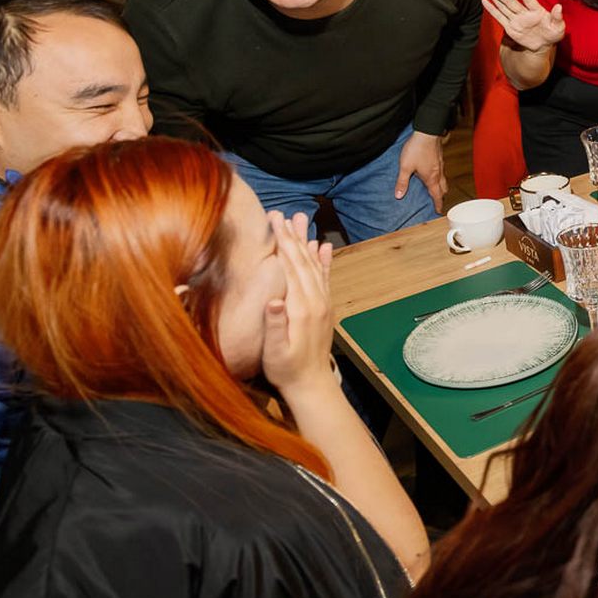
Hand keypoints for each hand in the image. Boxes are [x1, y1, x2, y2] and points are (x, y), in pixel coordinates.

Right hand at [260, 211, 335, 393]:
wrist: (311, 383)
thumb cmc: (286, 369)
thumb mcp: (274, 352)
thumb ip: (274, 326)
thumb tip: (273, 301)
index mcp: (301, 308)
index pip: (291, 267)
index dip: (283, 243)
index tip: (275, 221)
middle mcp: (316, 301)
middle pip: (303, 260)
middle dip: (293, 235)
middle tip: (284, 213)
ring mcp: (323, 303)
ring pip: (314, 265)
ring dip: (307, 241)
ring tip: (302, 220)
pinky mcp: (324, 307)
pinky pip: (324, 278)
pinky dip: (323, 260)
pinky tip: (322, 246)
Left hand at [395, 130, 445, 210]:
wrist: (427, 133)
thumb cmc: (417, 149)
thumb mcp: (405, 167)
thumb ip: (402, 182)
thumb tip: (399, 195)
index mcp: (431, 178)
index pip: (437, 195)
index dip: (438, 204)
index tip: (439, 210)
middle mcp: (438, 173)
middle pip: (443, 188)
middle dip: (441, 196)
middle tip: (438, 200)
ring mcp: (440, 165)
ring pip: (443, 180)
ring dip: (441, 186)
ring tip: (435, 188)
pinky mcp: (439, 158)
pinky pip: (441, 171)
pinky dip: (439, 177)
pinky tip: (432, 173)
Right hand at [481, 0, 565, 51]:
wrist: (544, 45)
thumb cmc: (552, 33)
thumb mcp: (559, 27)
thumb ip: (557, 17)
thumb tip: (559, 7)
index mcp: (537, 10)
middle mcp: (524, 13)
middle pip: (510, 1)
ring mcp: (516, 19)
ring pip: (503, 6)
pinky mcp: (510, 27)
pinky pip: (500, 17)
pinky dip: (492, 10)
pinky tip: (485, 1)